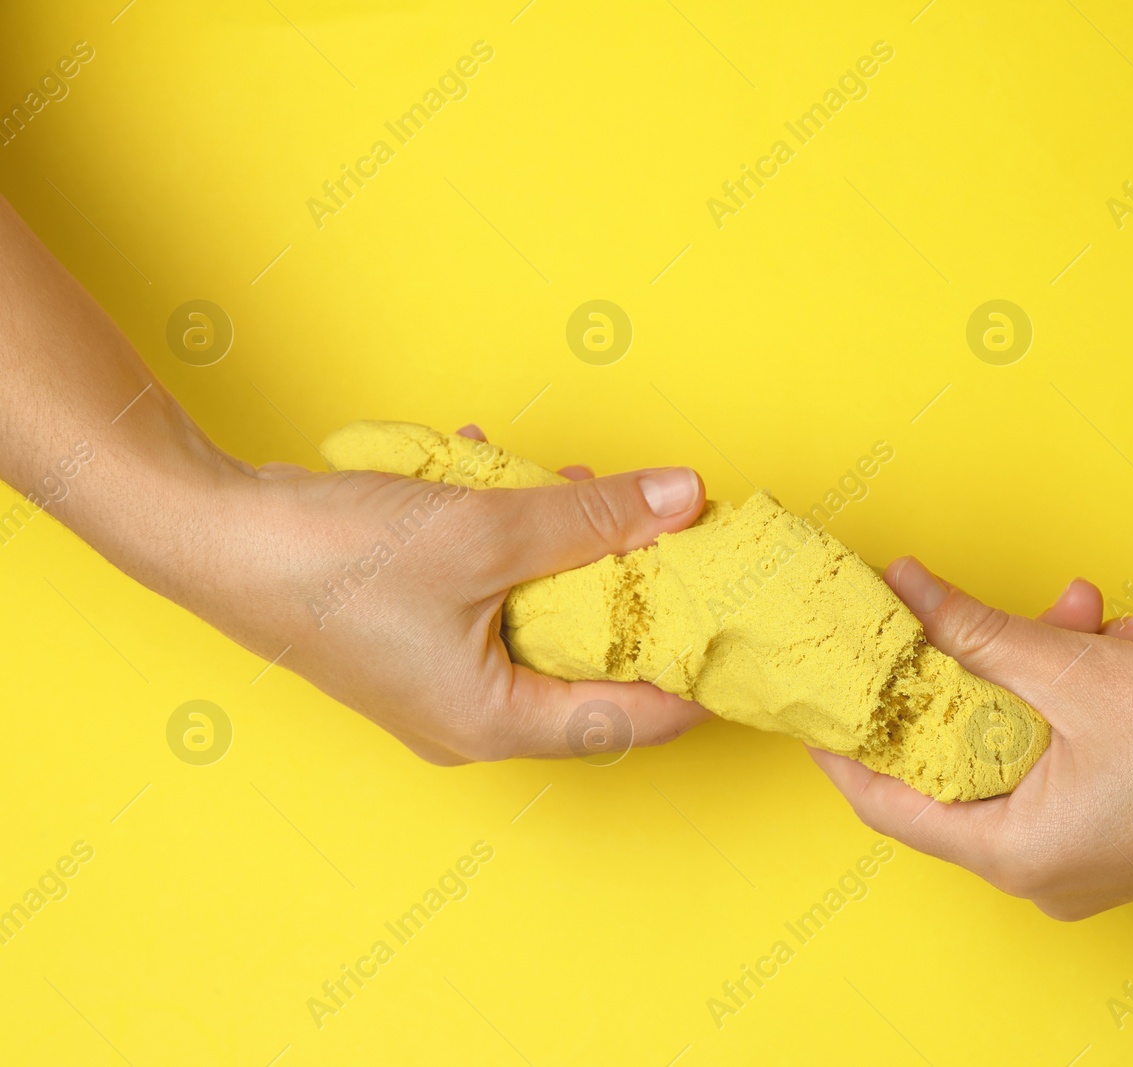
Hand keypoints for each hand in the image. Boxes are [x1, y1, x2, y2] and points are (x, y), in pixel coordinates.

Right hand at [169, 424, 710, 764]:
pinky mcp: (415, 643)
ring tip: (573, 486)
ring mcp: (439, 685)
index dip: (692, 671)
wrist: (211, 537)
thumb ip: (592, 518)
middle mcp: (470, 722)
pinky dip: (507, 546)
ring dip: (563, 553)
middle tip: (663, 532)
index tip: (734, 622)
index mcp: (495, 723)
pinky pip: (490, 602)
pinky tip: (498, 477)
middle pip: (589, 669)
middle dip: (626, 589)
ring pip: (540, 625)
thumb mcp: (485, 532)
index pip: (631, 720)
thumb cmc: (335, 559)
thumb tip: (683, 498)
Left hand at [810, 557, 1132, 919]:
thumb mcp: (1076, 670)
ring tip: (1093, 614)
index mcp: (1017, 855)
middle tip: (976, 607)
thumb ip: (974, 629)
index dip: (847, 734)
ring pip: (1032, 740)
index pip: (886, 800)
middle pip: (965, 756)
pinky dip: (1095, 691)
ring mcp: (1094, 852)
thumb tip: (903, 588)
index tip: (825, 677)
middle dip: (979, 667)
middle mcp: (1047, 870)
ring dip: (1051, 666)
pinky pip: (1082, 749)